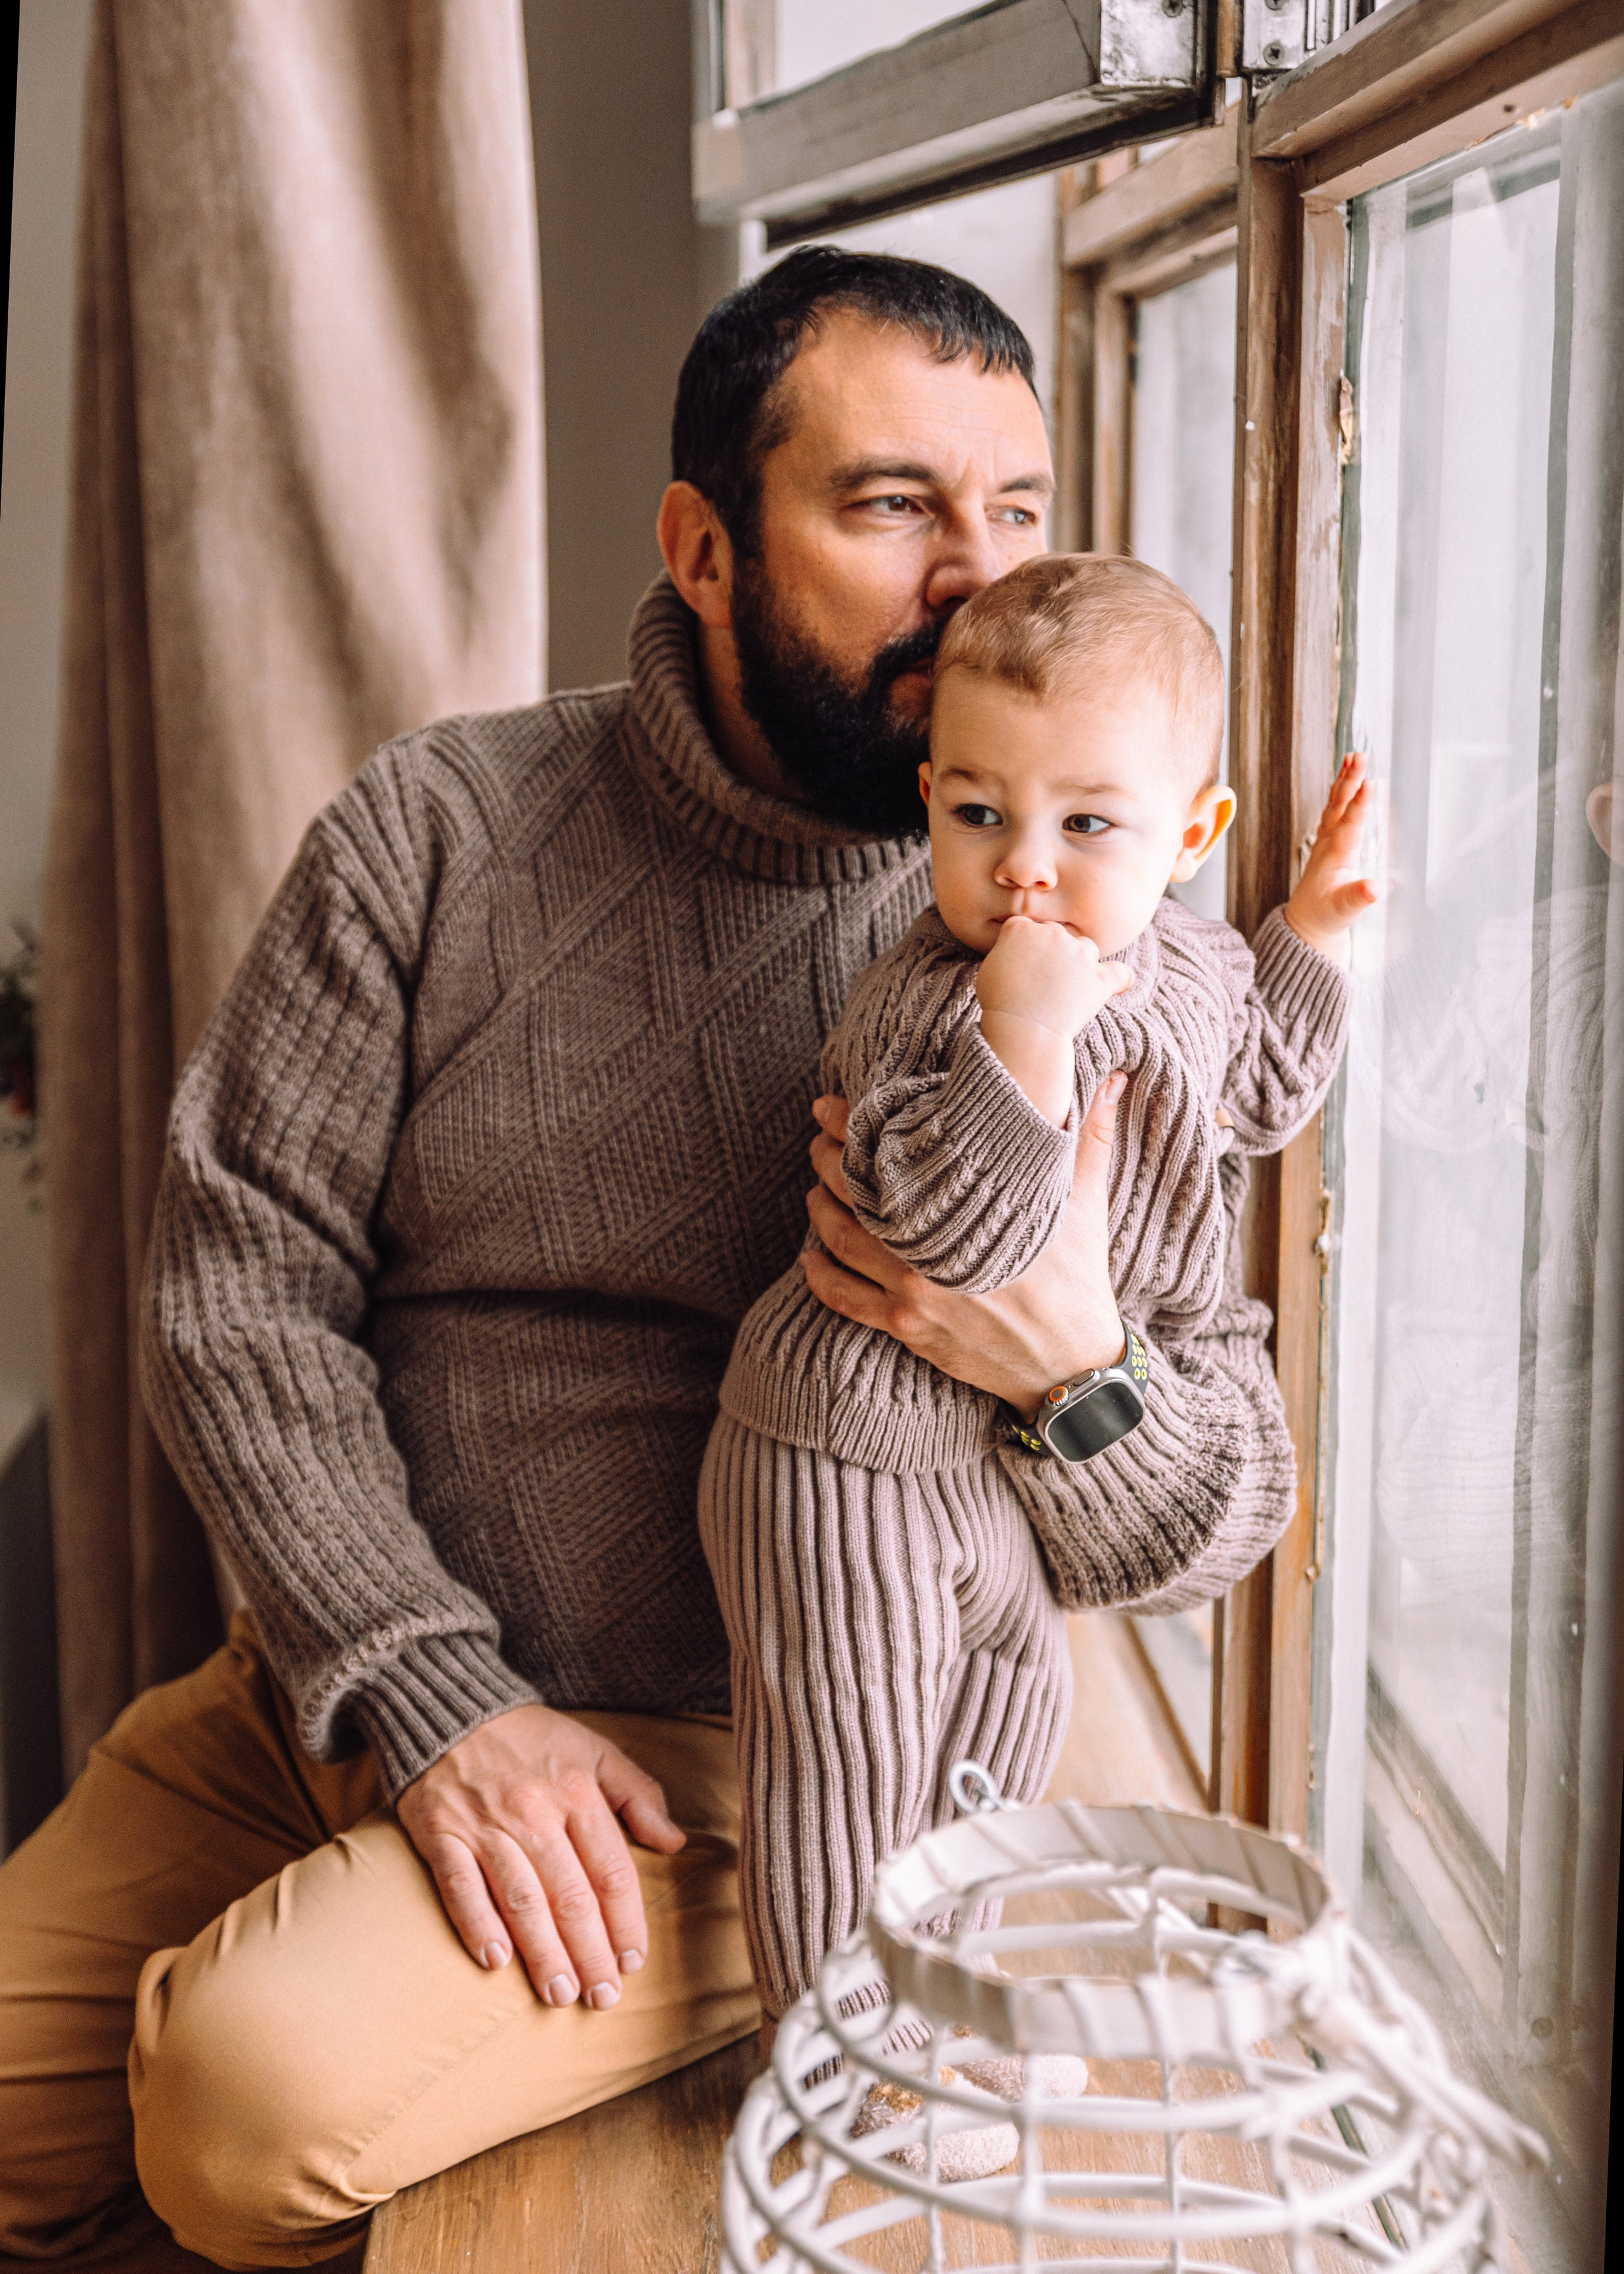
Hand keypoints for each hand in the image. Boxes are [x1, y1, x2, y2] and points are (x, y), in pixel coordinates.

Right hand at [396, 1702, 684, 2008]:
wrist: (450, 1706)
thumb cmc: (530, 1736)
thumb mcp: (594, 1749)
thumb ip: (638, 1793)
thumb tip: (674, 1842)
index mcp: (577, 1792)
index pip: (611, 1871)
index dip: (626, 1922)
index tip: (634, 1962)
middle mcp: (534, 1812)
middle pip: (570, 1896)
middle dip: (591, 1953)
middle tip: (603, 1998)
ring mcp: (485, 1826)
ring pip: (521, 1899)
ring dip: (543, 1952)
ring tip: (561, 1993)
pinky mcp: (441, 1833)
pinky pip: (460, 1886)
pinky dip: (477, 1923)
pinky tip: (495, 1960)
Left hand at [803, 1075, 1126, 1421]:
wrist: (1072, 1364)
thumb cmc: (1079, 1279)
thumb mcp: (1086, 1202)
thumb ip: (1089, 1135)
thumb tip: (1115, 1078)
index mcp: (974, 1207)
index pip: (897, 1155)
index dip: (853, 1126)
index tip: (831, 1106)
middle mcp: (935, 1248)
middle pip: (857, 1193)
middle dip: (828, 1161)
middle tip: (817, 1141)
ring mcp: (916, 1291)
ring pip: (842, 1241)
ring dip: (819, 1210)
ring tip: (814, 1188)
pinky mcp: (908, 1327)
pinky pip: (845, 1299)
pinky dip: (819, 1276)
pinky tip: (810, 1256)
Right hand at [974, 915, 1130, 1036]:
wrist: (1022, 1029)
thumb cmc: (999, 1004)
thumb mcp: (990, 968)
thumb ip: (1007, 949)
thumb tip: (1018, 950)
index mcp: (1023, 929)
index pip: (1029, 928)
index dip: (1027, 945)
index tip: (1025, 963)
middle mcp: (1053, 934)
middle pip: (1059, 935)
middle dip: (1054, 952)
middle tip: (1045, 980)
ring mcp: (1080, 955)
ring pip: (1086, 948)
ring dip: (1082, 963)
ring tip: (1071, 987)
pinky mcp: (1100, 978)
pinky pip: (1120, 973)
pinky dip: (1120, 979)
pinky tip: (1118, 986)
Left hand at [1285, 751, 1376, 965]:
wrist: (1306, 922)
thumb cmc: (1326, 916)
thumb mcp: (1345, 912)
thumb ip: (1358, 899)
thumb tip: (1374, 888)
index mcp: (1335, 857)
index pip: (1350, 826)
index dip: (1359, 805)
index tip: (1369, 783)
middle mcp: (1328, 844)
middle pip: (1340, 807)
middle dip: (1350, 781)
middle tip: (1359, 756)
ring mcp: (1326, 841)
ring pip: (1335, 804)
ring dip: (1344, 780)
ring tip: (1352, 756)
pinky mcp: (1328, 841)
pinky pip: (1334, 810)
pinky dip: (1341, 791)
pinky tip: (1345, 777)